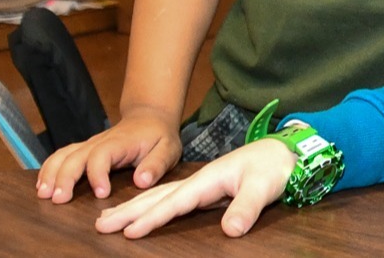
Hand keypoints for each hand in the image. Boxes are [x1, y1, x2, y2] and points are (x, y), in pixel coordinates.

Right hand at [36, 107, 181, 202]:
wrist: (149, 118)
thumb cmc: (159, 137)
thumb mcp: (168, 149)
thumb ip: (156, 165)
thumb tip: (141, 181)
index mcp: (120, 142)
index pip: (102, 155)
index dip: (98, 174)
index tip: (101, 194)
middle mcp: (100, 142)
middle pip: (75, 156)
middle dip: (64, 178)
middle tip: (58, 200)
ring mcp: (89, 145)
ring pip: (63, 155)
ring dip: (50, 173)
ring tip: (43, 195)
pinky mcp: (84, 149)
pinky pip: (61, 156)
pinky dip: (48, 169)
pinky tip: (42, 186)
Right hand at [95, 138, 295, 238]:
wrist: (283, 151)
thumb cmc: (273, 167)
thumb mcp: (263, 187)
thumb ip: (247, 208)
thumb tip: (231, 231)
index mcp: (206, 180)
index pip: (174, 202)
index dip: (153, 218)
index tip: (129, 232)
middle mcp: (197, 181)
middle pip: (156, 197)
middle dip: (128, 212)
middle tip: (100, 225)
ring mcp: (198, 184)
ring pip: (157, 196)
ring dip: (132, 208)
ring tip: (106, 219)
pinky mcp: (203, 189)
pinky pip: (168, 198)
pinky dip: (149, 205)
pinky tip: (138, 212)